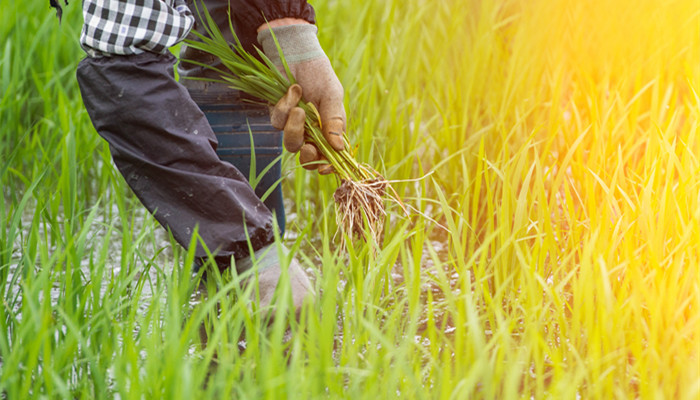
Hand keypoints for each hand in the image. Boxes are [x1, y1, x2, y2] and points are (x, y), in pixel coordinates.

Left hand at [258, 23, 345, 173]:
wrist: (297, 54)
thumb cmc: (320, 75)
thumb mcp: (333, 96)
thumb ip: (335, 121)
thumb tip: (339, 148)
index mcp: (329, 130)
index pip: (330, 156)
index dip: (327, 166)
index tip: (324, 168)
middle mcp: (311, 132)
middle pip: (307, 157)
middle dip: (307, 155)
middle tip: (308, 146)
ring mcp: (294, 126)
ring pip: (291, 143)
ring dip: (295, 129)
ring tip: (300, 108)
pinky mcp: (278, 116)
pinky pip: (278, 123)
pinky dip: (286, 107)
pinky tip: (293, 90)